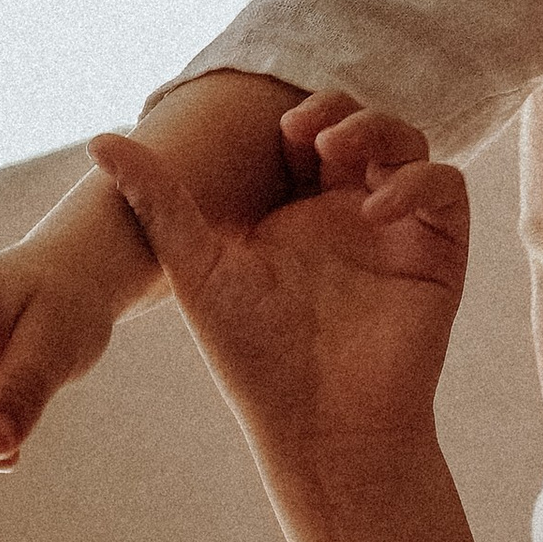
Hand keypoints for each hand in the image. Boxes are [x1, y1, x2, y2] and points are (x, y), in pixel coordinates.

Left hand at [93, 98, 467, 476]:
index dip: (294, 117)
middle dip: (336, 110)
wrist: (321, 430)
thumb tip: (98, 140)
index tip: (273, 136)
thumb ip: (158, 201)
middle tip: (301, 134)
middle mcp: (349, 213)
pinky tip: (374, 209)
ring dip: (377, 130)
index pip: (305, 133)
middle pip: (359, 124)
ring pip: (406, 142)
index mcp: (296, 211)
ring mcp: (396, 230)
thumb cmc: (256, 361)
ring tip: (336, 152)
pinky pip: (444, 187)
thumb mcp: (198, 268)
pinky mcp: (437, 252)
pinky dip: (416, 181)